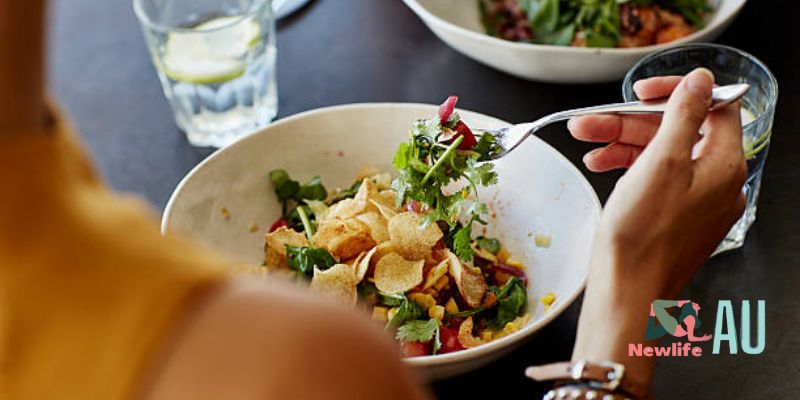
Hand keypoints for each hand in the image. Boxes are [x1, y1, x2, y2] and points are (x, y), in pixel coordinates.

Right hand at [571, 68, 746, 392]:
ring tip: (585, 143)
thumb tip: (702, 81)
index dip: (674, 93)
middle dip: (630, 122)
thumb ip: (684, 116)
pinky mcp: (676, 218)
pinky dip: (629, 169)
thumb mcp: (660, 163)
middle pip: (678, 132)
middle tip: (591, 121)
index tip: (640, 92)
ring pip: (662, 156)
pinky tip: (600, 166)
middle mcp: (717, 183)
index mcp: (723, 165)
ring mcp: (697, 203)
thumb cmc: (641, 237)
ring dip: (622, 144)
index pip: (712, 108)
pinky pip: (657, 180)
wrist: (626, 292)